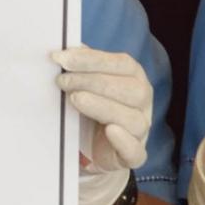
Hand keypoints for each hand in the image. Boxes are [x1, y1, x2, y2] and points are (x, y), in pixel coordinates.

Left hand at [55, 46, 154, 204]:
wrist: (95, 145)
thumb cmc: (92, 106)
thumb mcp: (86, 83)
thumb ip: (80, 65)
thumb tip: (64, 48)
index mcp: (134, 77)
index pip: (122, 63)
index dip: (92, 59)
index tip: (61, 58)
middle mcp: (142, 102)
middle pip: (131, 89)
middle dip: (94, 82)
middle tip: (62, 81)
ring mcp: (141, 130)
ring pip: (132, 119)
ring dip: (103, 106)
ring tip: (75, 99)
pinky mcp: (133, 155)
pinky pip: (135, 151)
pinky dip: (124, 141)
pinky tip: (110, 131)